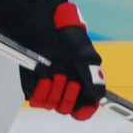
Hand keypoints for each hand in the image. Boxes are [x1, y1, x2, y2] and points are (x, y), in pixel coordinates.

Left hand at [17, 0, 105, 118]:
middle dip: (69, 97)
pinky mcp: (33, 86)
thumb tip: (99, 94)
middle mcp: (65, 86)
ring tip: (56, 70)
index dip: (86, 109)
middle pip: (69, 108)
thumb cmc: (62, 32)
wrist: (37, 23)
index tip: (83, 107)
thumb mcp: (81, 50)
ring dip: (55, 90)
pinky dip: (41, 89)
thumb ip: (91, 71)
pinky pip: (37, 100)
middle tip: (70, 81)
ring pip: (53, 105)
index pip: (86, 105)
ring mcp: (49, 87)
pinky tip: (44, 74)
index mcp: (82, 80)